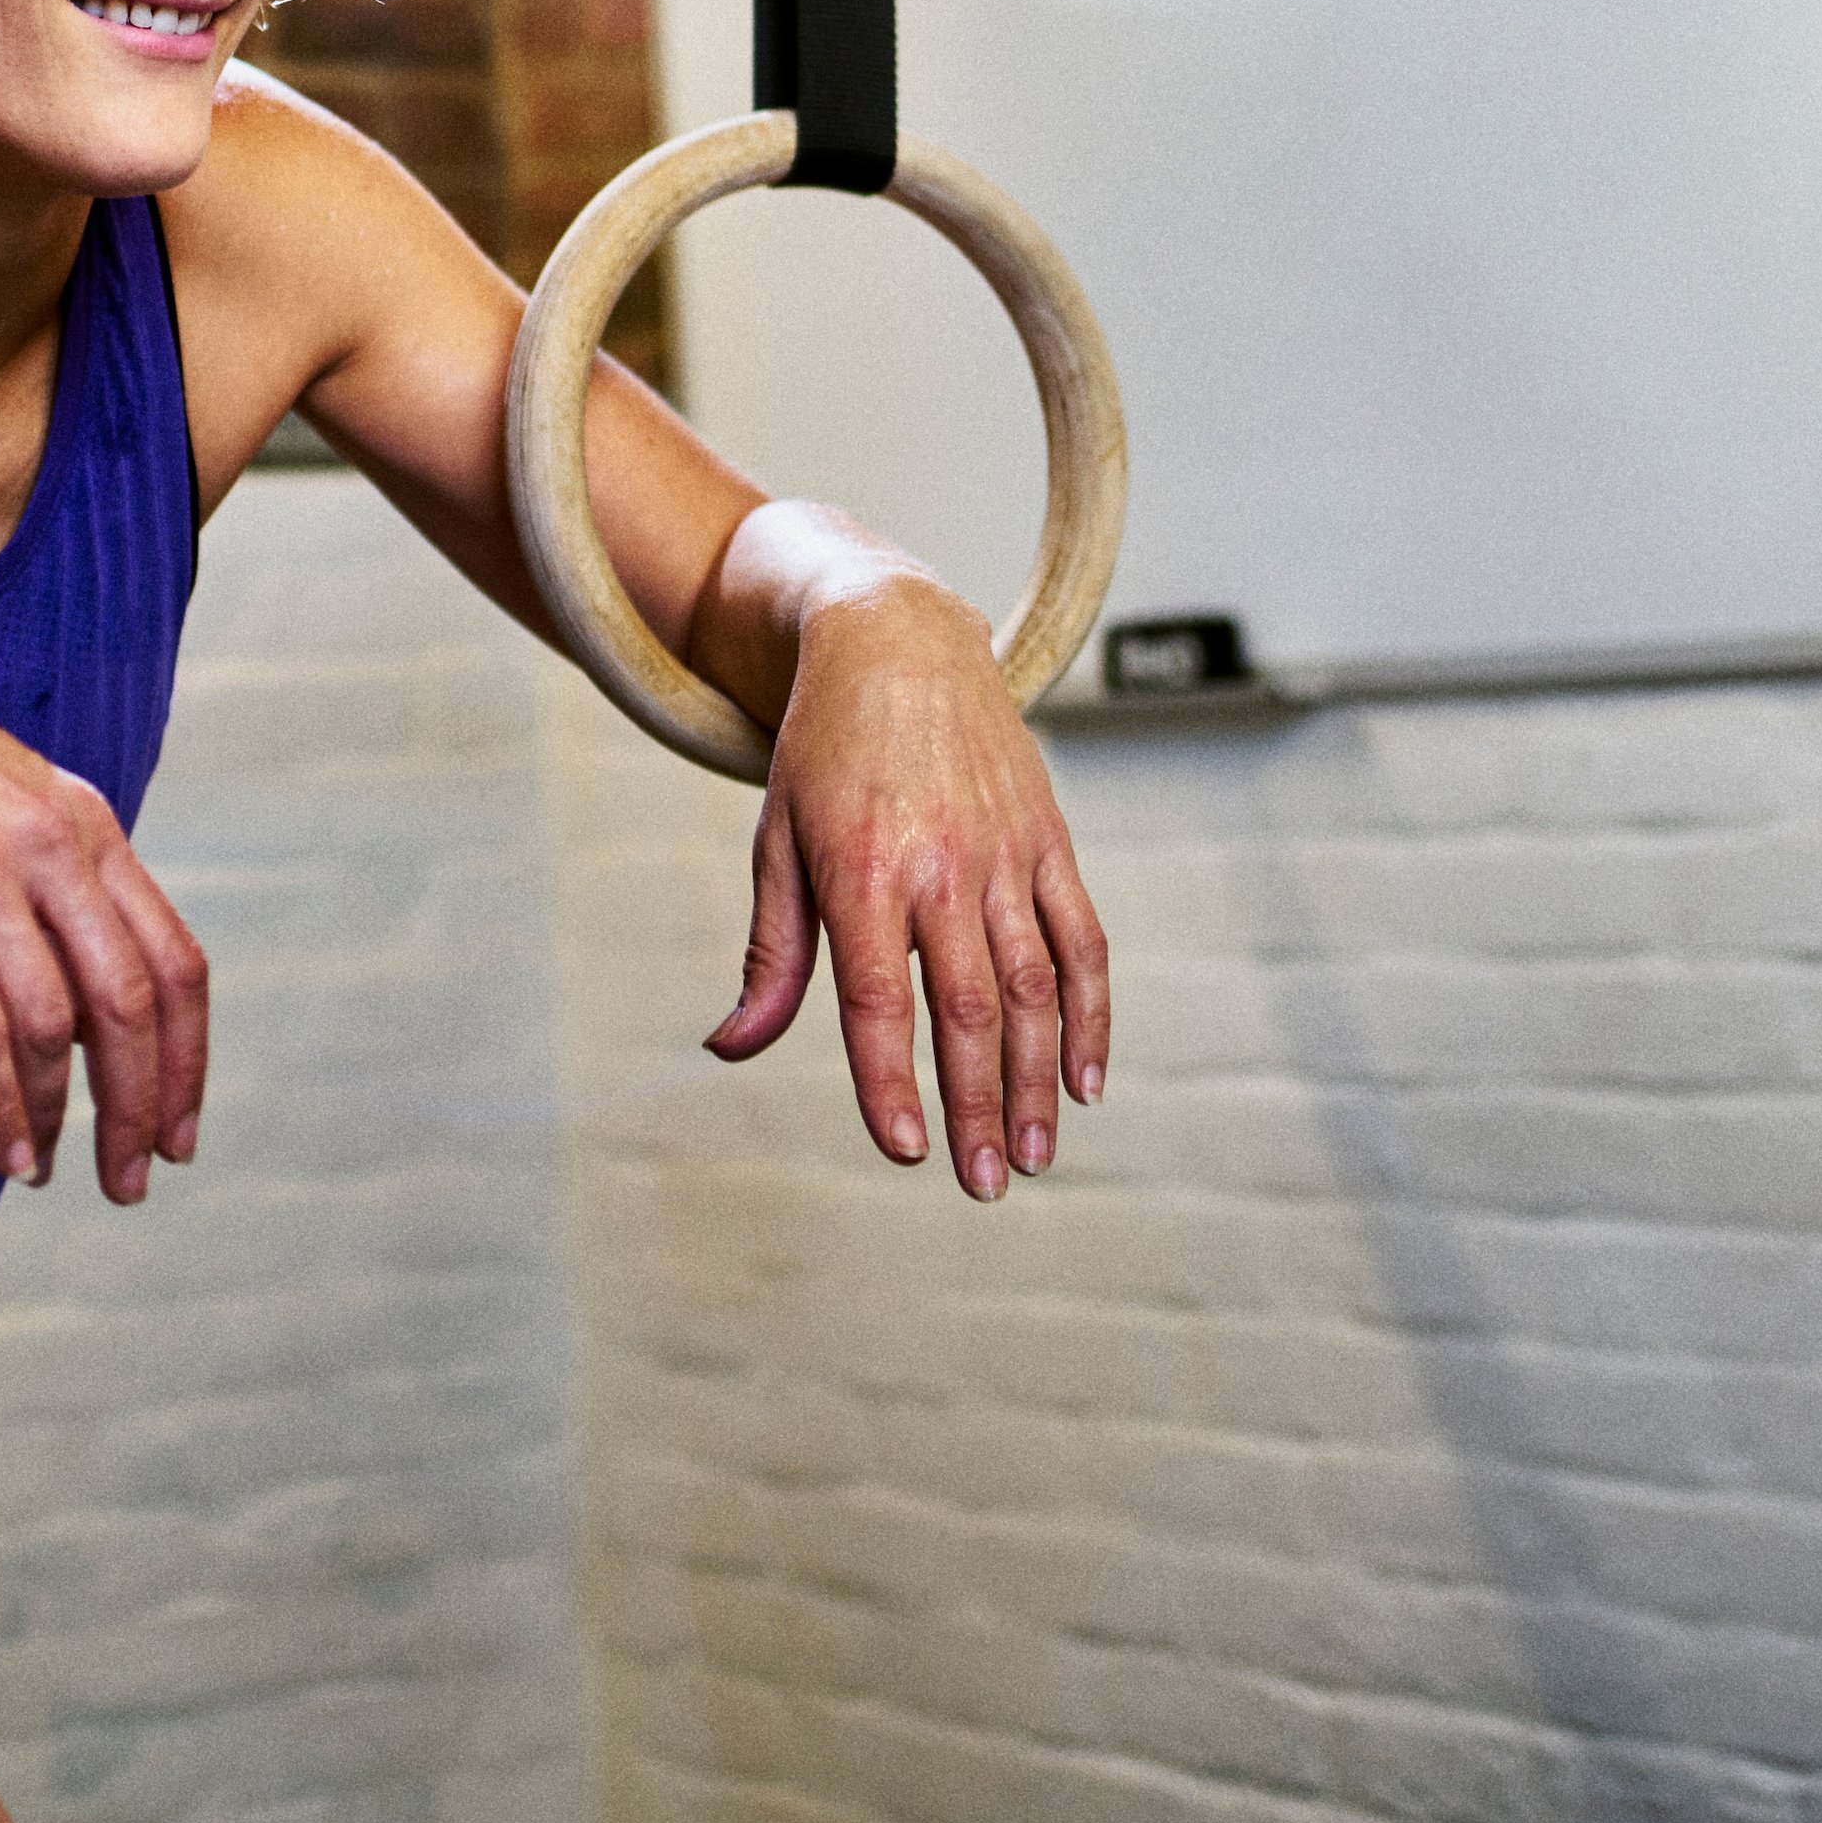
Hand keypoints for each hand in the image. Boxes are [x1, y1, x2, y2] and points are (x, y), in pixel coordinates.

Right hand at [0, 608, 208, 1203]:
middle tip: (134, 1180)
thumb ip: (50, 876)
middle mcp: (51, 843)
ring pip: (59, 1026)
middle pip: (134, 1002)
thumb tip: (81, 994)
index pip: (174, 958)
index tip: (180, 1128)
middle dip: (143, 1106)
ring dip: (63, 1119)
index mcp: (83, 821)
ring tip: (48, 1171)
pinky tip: (3, 1151)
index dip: (188, 1057)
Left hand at [704, 587, 1111, 1198]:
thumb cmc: (820, 750)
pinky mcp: (1048, 840)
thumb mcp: (776, 841)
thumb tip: (731, 1048)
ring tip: (1036, 1153)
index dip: (893, 1082)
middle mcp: (940, 864)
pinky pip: (1081, 939)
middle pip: (970, 1007)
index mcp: (860, 869)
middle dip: (980, 1105)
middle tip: (986, 1184)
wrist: (897, 638)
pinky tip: (1087, 1078)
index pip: (880, 1000)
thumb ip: (771, 955)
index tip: (909, 1151)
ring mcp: (1003, 852)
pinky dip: (1090, 1012)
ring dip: (1039, 1078)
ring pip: (1034, 985)